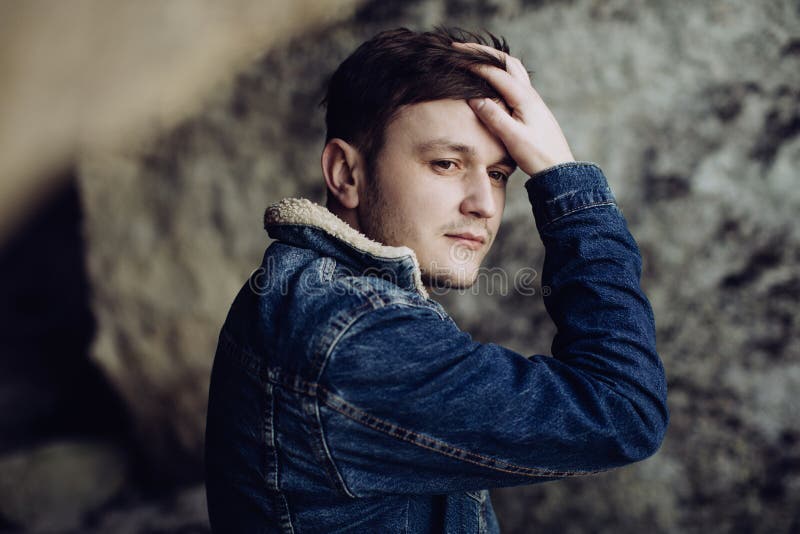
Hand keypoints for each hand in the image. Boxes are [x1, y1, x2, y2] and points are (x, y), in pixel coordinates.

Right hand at [453, 42, 574, 175]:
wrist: (558, 168)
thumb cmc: (537, 155)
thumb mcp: (513, 138)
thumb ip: (494, 117)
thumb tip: (474, 98)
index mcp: (524, 98)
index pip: (496, 73)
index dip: (475, 63)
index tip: (456, 57)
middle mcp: (530, 94)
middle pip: (506, 62)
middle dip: (484, 53)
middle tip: (461, 48)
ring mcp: (532, 99)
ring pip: (512, 69)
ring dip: (493, 60)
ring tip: (474, 57)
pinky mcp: (531, 107)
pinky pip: (514, 80)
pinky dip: (499, 72)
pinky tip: (491, 79)